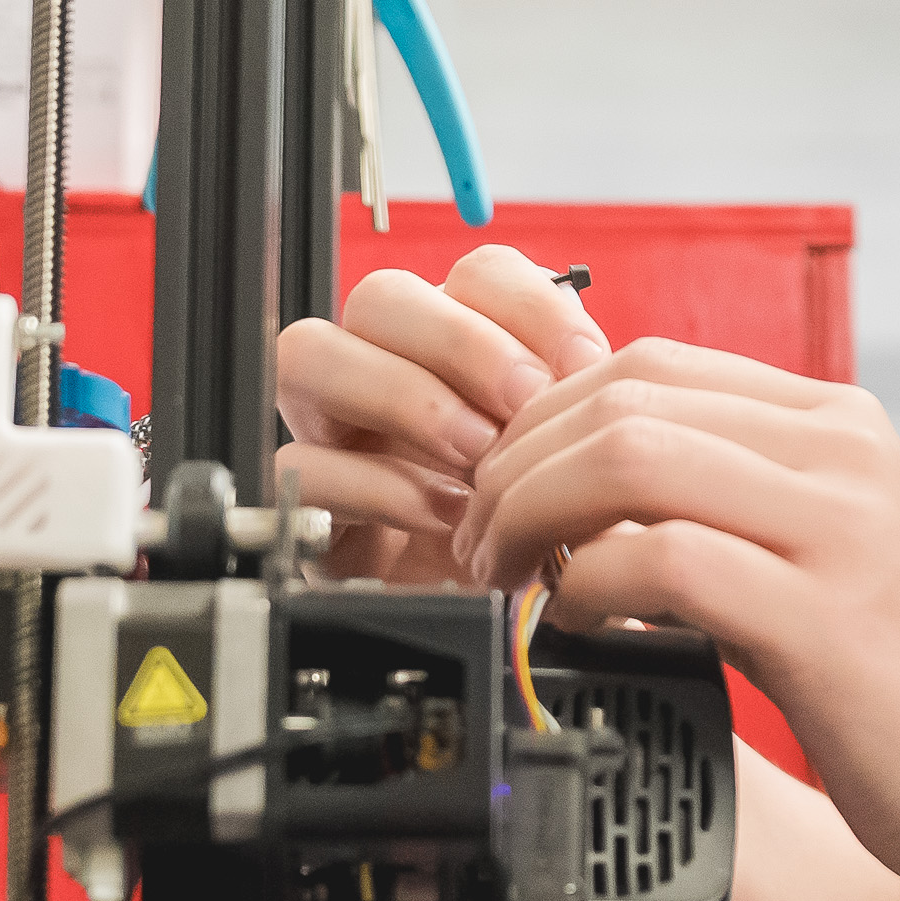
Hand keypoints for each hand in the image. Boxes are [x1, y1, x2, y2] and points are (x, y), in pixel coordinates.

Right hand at [267, 246, 608, 585]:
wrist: (508, 626)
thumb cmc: (541, 538)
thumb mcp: (576, 468)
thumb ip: (580, 408)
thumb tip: (596, 370)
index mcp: (465, 347)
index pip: (475, 274)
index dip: (530, 305)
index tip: (587, 362)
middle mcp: (391, 371)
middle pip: (381, 297)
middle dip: (459, 342)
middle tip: (523, 403)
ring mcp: (337, 431)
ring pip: (310, 355)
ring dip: (403, 396)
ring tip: (477, 454)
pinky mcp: (309, 502)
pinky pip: (303, 464)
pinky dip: (379, 484)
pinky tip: (445, 513)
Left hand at [452, 342, 899, 895]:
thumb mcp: (839, 564)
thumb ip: (742, 514)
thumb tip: (599, 508)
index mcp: (844, 427)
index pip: (649, 364)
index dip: (544, 420)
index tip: (503, 494)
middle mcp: (845, 455)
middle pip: (620, 397)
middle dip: (516, 466)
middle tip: (482, 546)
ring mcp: (840, 529)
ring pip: (627, 456)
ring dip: (532, 516)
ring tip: (511, 581)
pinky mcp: (825, 617)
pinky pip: (661, 559)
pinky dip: (588, 586)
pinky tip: (577, 627)